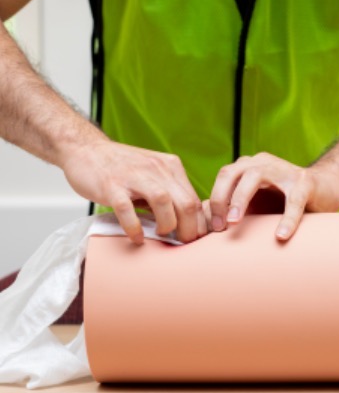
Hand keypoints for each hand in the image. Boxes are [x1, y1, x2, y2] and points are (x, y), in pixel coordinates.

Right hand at [61, 140, 206, 243]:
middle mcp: (156, 169)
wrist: (86, 149)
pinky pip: (127, 209)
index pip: (194, 199)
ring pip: (163, 201)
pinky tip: (136, 237)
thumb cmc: (122, 168)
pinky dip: (134, 227)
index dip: (199, 224)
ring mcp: (133, 176)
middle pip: (185, 202)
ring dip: (167, 224)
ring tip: (162, 235)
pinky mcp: (111, 185)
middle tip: (183, 243)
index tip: (195, 239)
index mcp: (170, 167)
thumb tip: (185, 223)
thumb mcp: (153, 174)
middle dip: (189, 229)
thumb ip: (169, 194)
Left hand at [209, 152, 338, 239]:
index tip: (213, 227)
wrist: (327, 189)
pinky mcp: (306, 183)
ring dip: (241, 198)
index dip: (214, 199)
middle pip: (232, 172)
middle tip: (219, 225)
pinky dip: (286, 218)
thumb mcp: (256, 203)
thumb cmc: (285, 200)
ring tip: (235, 223)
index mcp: (249, 167)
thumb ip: (233, 208)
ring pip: (255, 176)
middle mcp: (263, 163)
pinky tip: (281, 236)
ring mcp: (284, 170)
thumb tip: (204, 222)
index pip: (224, 176)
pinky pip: (293, 200)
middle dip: (220, 197)